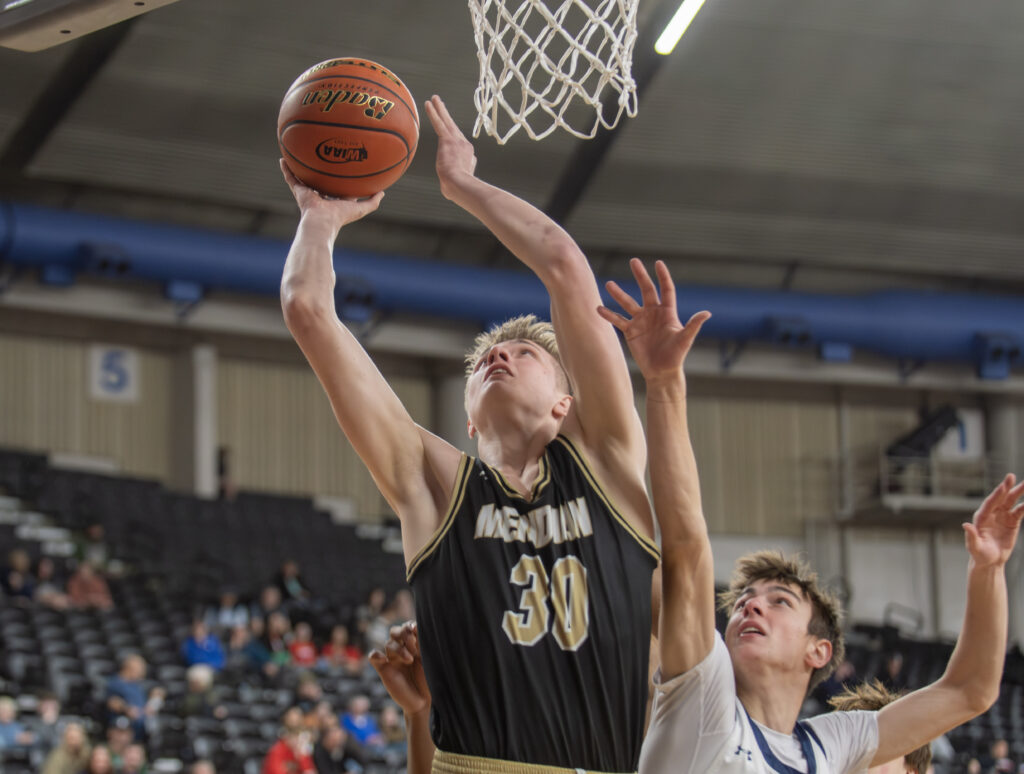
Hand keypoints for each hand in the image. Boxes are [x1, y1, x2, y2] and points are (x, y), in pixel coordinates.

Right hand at [279, 159, 383, 228]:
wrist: (322, 221)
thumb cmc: (341, 216)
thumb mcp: (361, 208)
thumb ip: (373, 201)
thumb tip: (383, 192)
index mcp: (334, 200)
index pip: (338, 188)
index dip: (341, 180)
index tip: (343, 169)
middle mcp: (321, 196)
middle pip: (320, 181)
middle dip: (321, 172)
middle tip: (321, 157)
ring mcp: (309, 193)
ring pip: (304, 177)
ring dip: (301, 168)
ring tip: (298, 154)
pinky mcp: (299, 191)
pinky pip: (291, 178)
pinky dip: (286, 169)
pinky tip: (283, 159)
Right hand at [369, 621, 429, 714]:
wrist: (424, 702)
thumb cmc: (430, 680)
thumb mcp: (429, 660)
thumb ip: (423, 644)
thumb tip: (417, 626)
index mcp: (415, 644)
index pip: (408, 627)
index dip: (411, 627)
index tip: (418, 632)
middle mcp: (402, 649)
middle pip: (395, 631)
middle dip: (403, 633)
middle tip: (413, 644)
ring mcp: (392, 659)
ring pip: (388, 644)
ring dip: (398, 649)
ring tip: (410, 660)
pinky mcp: (384, 670)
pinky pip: (373, 657)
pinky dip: (376, 655)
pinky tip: (383, 659)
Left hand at [424, 95, 476, 200]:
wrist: (460, 185)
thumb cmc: (458, 190)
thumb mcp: (460, 185)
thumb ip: (456, 181)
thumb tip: (452, 186)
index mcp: (468, 155)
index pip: (460, 145)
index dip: (455, 142)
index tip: (451, 142)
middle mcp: (464, 145)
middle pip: (454, 127)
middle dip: (447, 116)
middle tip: (441, 105)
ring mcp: (457, 141)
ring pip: (446, 121)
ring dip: (440, 108)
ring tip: (434, 98)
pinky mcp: (448, 139)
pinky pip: (439, 122)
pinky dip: (434, 112)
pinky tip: (428, 103)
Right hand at [597, 258, 709, 385]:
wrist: (662, 372)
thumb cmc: (676, 356)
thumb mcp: (685, 340)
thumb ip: (693, 325)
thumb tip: (707, 313)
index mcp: (668, 312)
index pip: (666, 290)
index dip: (663, 276)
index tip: (658, 263)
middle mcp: (653, 313)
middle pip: (647, 290)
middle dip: (640, 276)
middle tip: (634, 261)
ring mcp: (641, 321)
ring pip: (628, 303)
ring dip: (619, 294)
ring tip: (609, 284)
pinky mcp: (631, 332)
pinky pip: (618, 320)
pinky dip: (609, 315)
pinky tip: (599, 309)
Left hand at [964, 474, 1023, 567]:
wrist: (990, 561)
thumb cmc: (980, 554)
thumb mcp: (975, 547)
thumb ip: (971, 536)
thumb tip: (965, 525)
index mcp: (981, 517)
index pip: (989, 503)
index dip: (996, 495)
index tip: (1002, 486)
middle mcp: (991, 514)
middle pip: (1000, 498)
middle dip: (1005, 487)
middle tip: (1011, 476)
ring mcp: (1002, 516)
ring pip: (1010, 502)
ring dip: (1017, 492)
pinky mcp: (1011, 522)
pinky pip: (1019, 512)